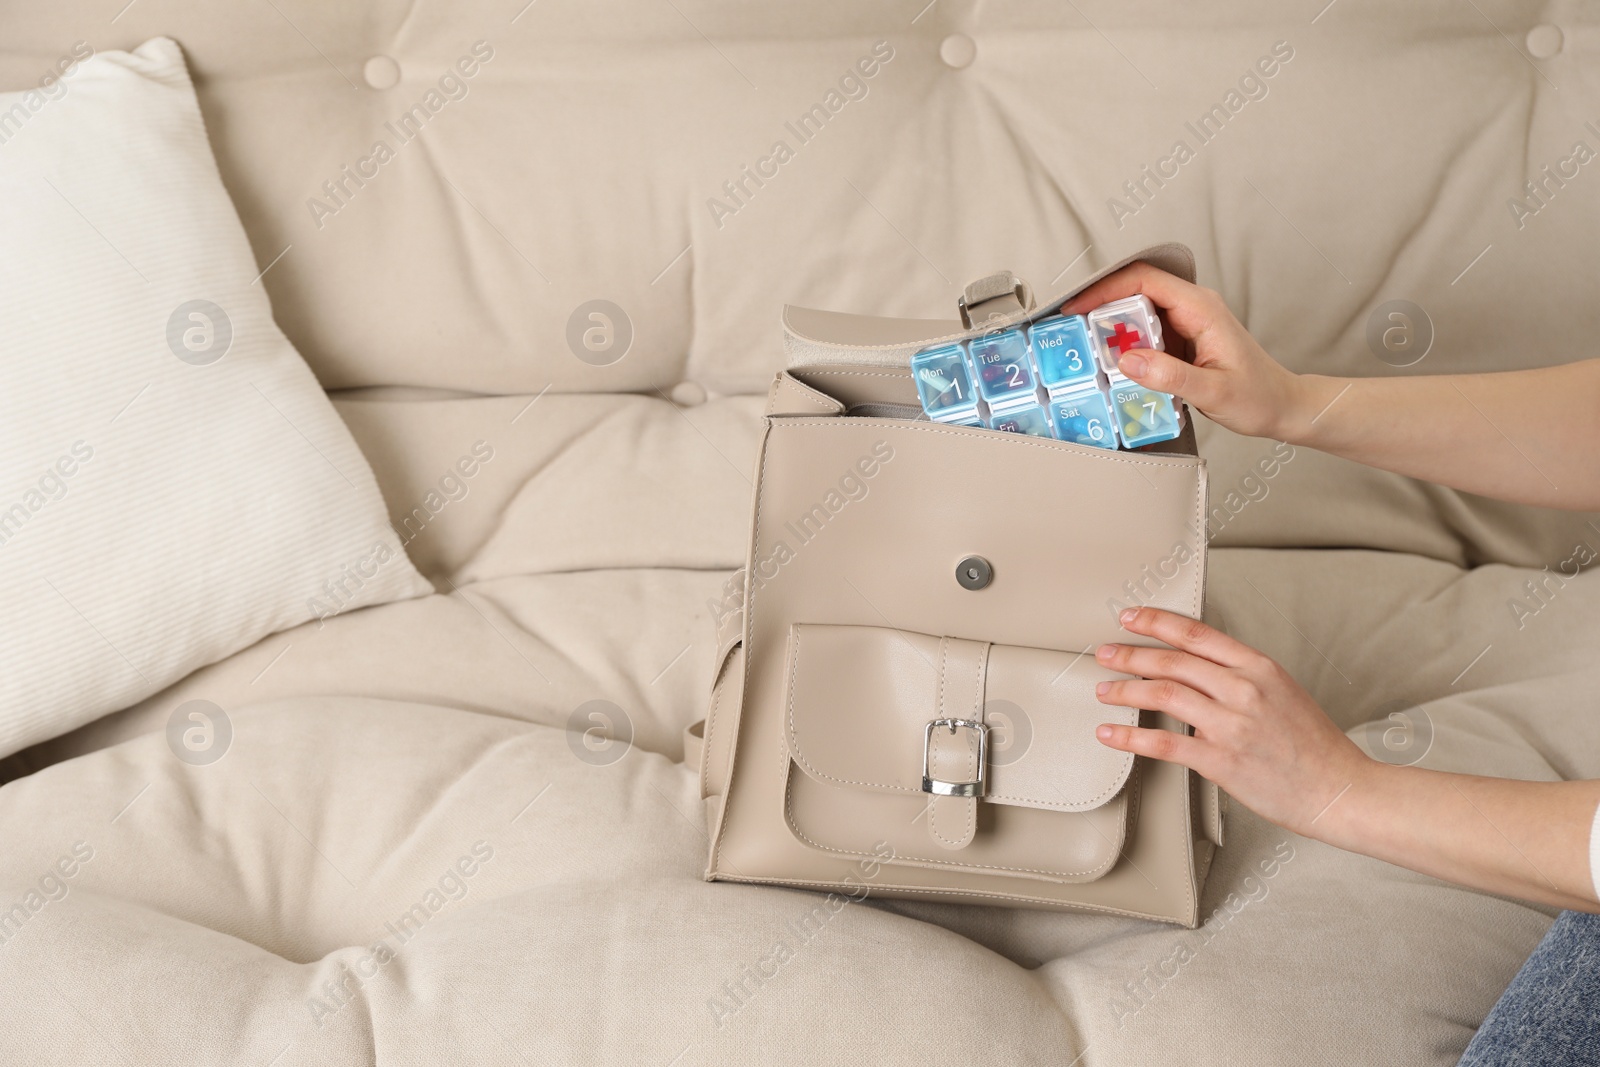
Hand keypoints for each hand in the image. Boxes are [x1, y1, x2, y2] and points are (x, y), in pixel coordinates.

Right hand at [1061, 262, 1303, 439]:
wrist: (1281, 406)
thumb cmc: (1257, 397)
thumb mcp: (1213, 391)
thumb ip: (1170, 375)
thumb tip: (1126, 360)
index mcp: (1200, 308)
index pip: (1144, 281)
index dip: (1105, 288)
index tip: (1075, 307)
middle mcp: (1191, 308)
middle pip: (1134, 292)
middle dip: (1100, 309)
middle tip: (1072, 334)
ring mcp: (1185, 324)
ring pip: (1136, 313)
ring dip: (1110, 330)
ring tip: (1086, 351)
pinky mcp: (1180, 341)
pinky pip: (1144, 334)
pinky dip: (1124, 346)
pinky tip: (1112, 365)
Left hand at [1092, 606, 1372, 835]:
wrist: (1339, 789)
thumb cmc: (1315, 746)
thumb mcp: (1284, 691)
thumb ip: (1242, 676)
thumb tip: (1199, 670)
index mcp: (1259, 667)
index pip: (1196, 633)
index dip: (1156, 621)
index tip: (1131, 617)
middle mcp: (1243, 689)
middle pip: (1172, 660)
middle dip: (1130, 654)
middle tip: (1106, 654)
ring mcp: (1231, 724)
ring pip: (1163, 694)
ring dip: (1125, 690)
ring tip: (1104, 690)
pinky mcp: (1221, 760)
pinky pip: (1164, 743)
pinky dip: (1131, 736)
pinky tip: (1111, 733)